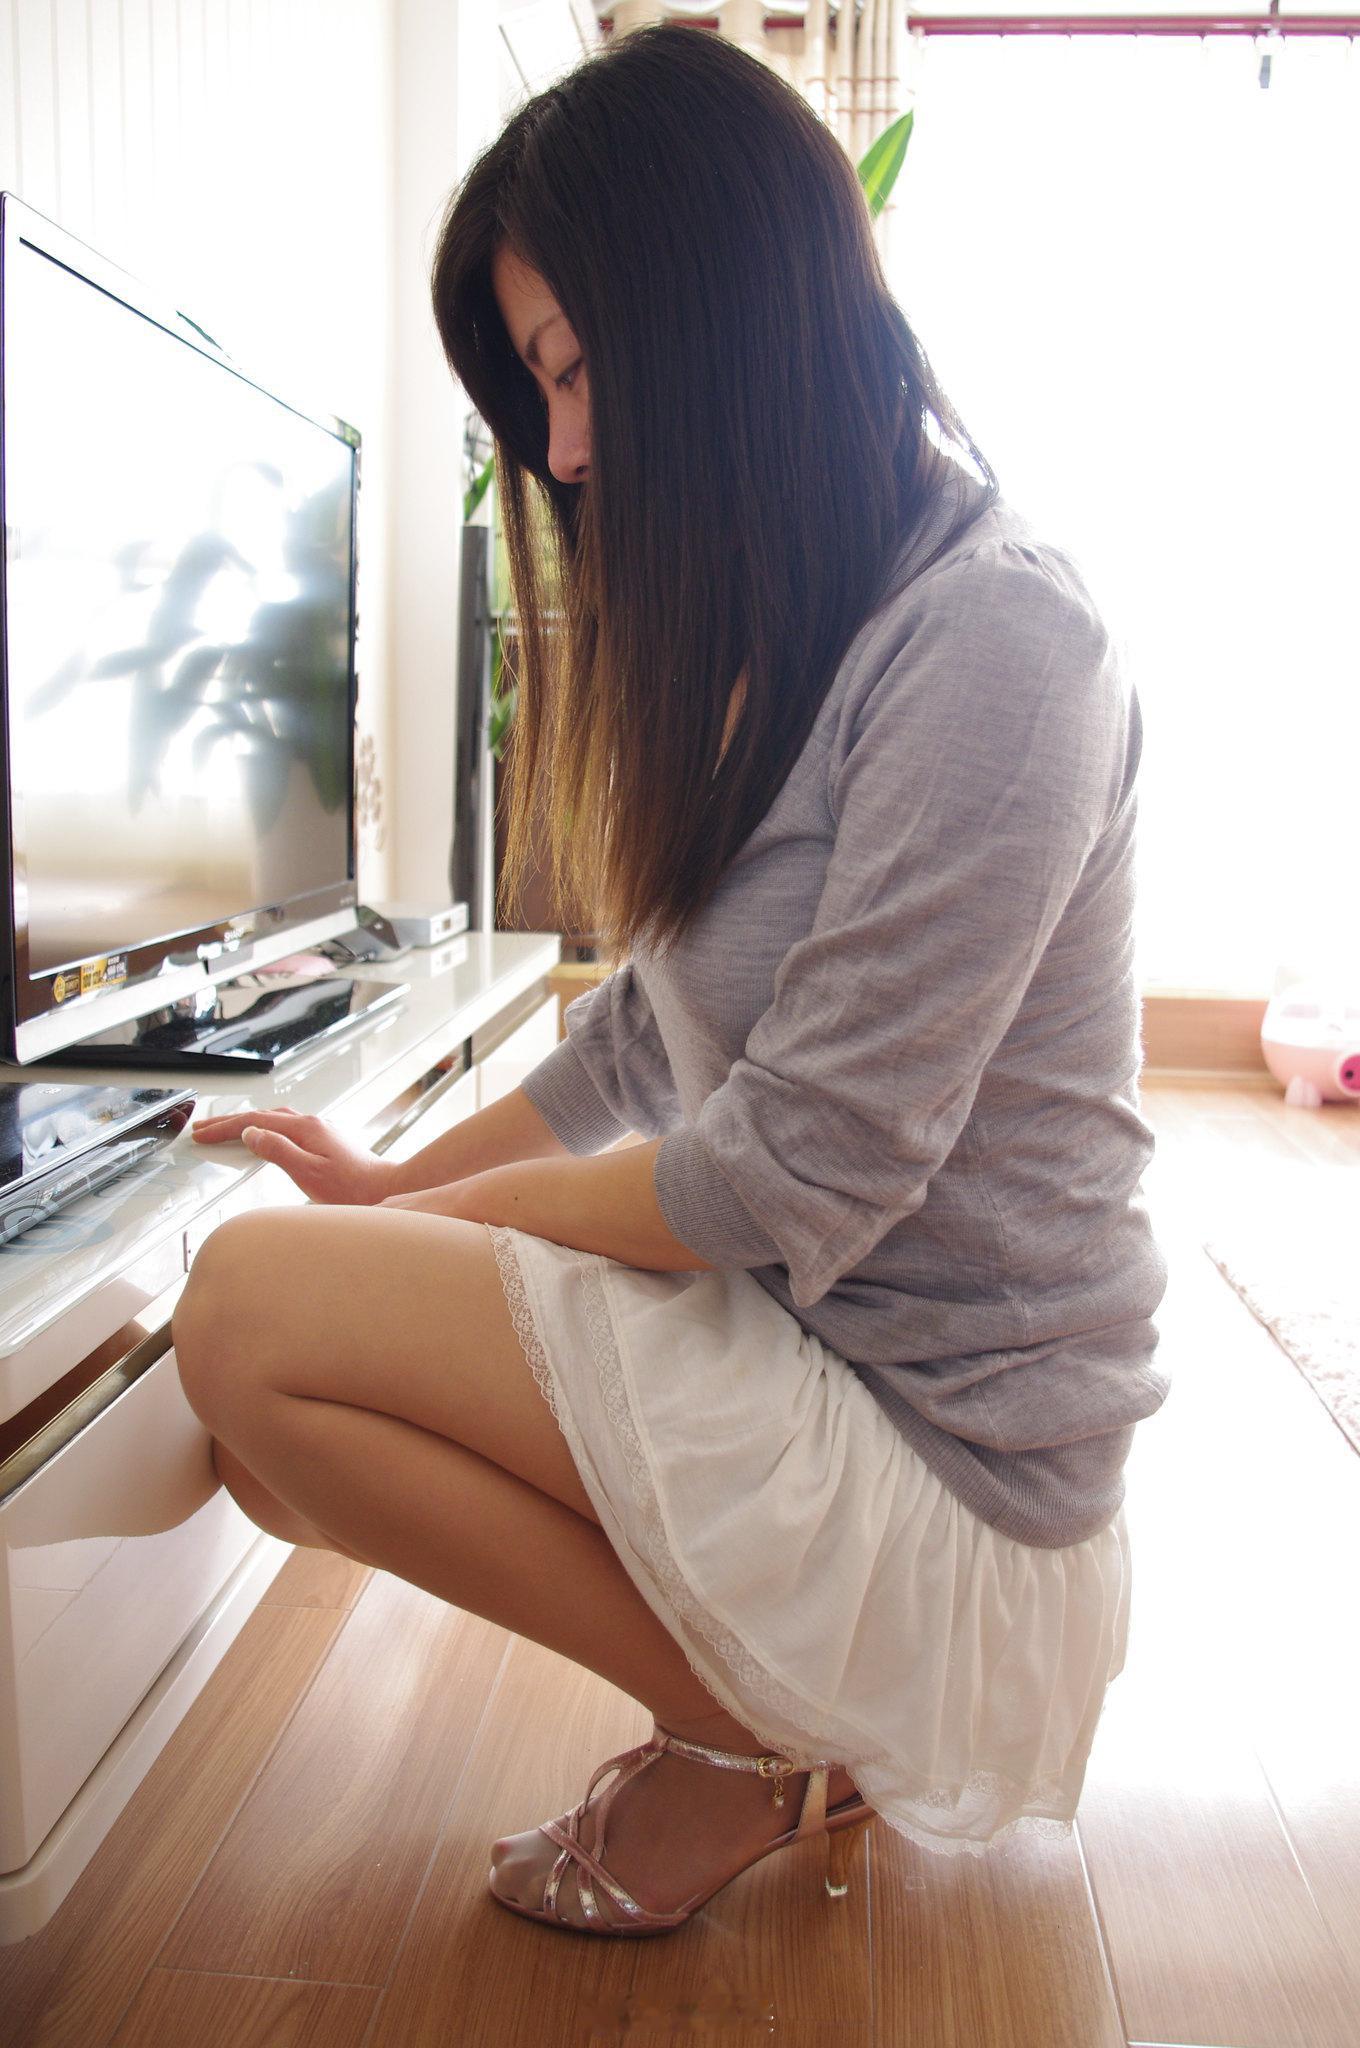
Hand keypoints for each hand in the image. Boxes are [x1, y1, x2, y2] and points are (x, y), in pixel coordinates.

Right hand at [189, 1107, 396, 1205]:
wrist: (384, 1189)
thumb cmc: (351, 1187)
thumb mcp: (308, 1173)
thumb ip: (278, 1151)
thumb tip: (251, 1134)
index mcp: (304, 1128)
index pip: (254, 1122)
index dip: (224, 1129)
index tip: (202, 1135)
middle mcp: (312, 1124)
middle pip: (261, 1116)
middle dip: (229, 1122)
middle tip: (203, 1129)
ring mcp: (319, 1130)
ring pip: (274, 1119)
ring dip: (247, 1122)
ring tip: (226, 1129)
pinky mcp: (324, 1140)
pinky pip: (286, 1127)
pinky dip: (265, 1128)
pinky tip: (264, 1136)